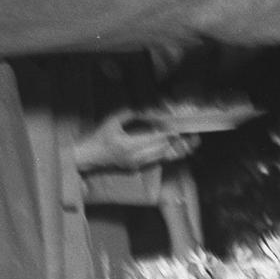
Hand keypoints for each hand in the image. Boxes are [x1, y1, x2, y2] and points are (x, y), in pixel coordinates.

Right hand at [74, 110, 196, 172]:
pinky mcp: (137, 168)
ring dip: (173, 148)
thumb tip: (149, 110)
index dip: (168, 133)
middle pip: (161, 149)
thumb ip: (131, 114)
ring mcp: (136, 164)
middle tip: (189, 134)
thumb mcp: (113, 121)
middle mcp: (135, 157)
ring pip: (161, 156)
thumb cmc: (99, 137)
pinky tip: (174, 147)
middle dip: (175, 141)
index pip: (154, 139)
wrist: (90, 157)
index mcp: (128, 145)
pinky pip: (155, 160)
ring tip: (187, 141)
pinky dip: (165, 153)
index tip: (178, 128)